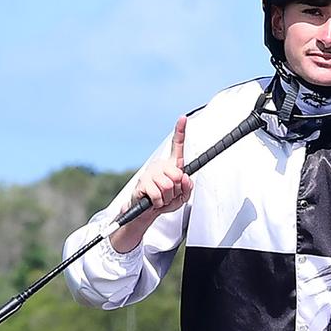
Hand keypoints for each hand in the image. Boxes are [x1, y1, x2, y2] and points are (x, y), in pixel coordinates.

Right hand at [110, 116, 193, 252]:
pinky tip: (154, 202)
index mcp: (171, 166)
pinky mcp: (142, 183)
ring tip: (162, 199)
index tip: (183, 118)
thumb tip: (183, 177)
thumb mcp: (182, 196)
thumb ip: (188, 186)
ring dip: (168, 198)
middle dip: (177, 190)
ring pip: (169, 186)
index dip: (180, 131)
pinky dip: (159, 203)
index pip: (177, 146)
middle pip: (178, 175)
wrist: (145, 212)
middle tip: (170, 195)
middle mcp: (160, 165)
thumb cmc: (165, 200)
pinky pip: (158, 195)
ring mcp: (150, 173)